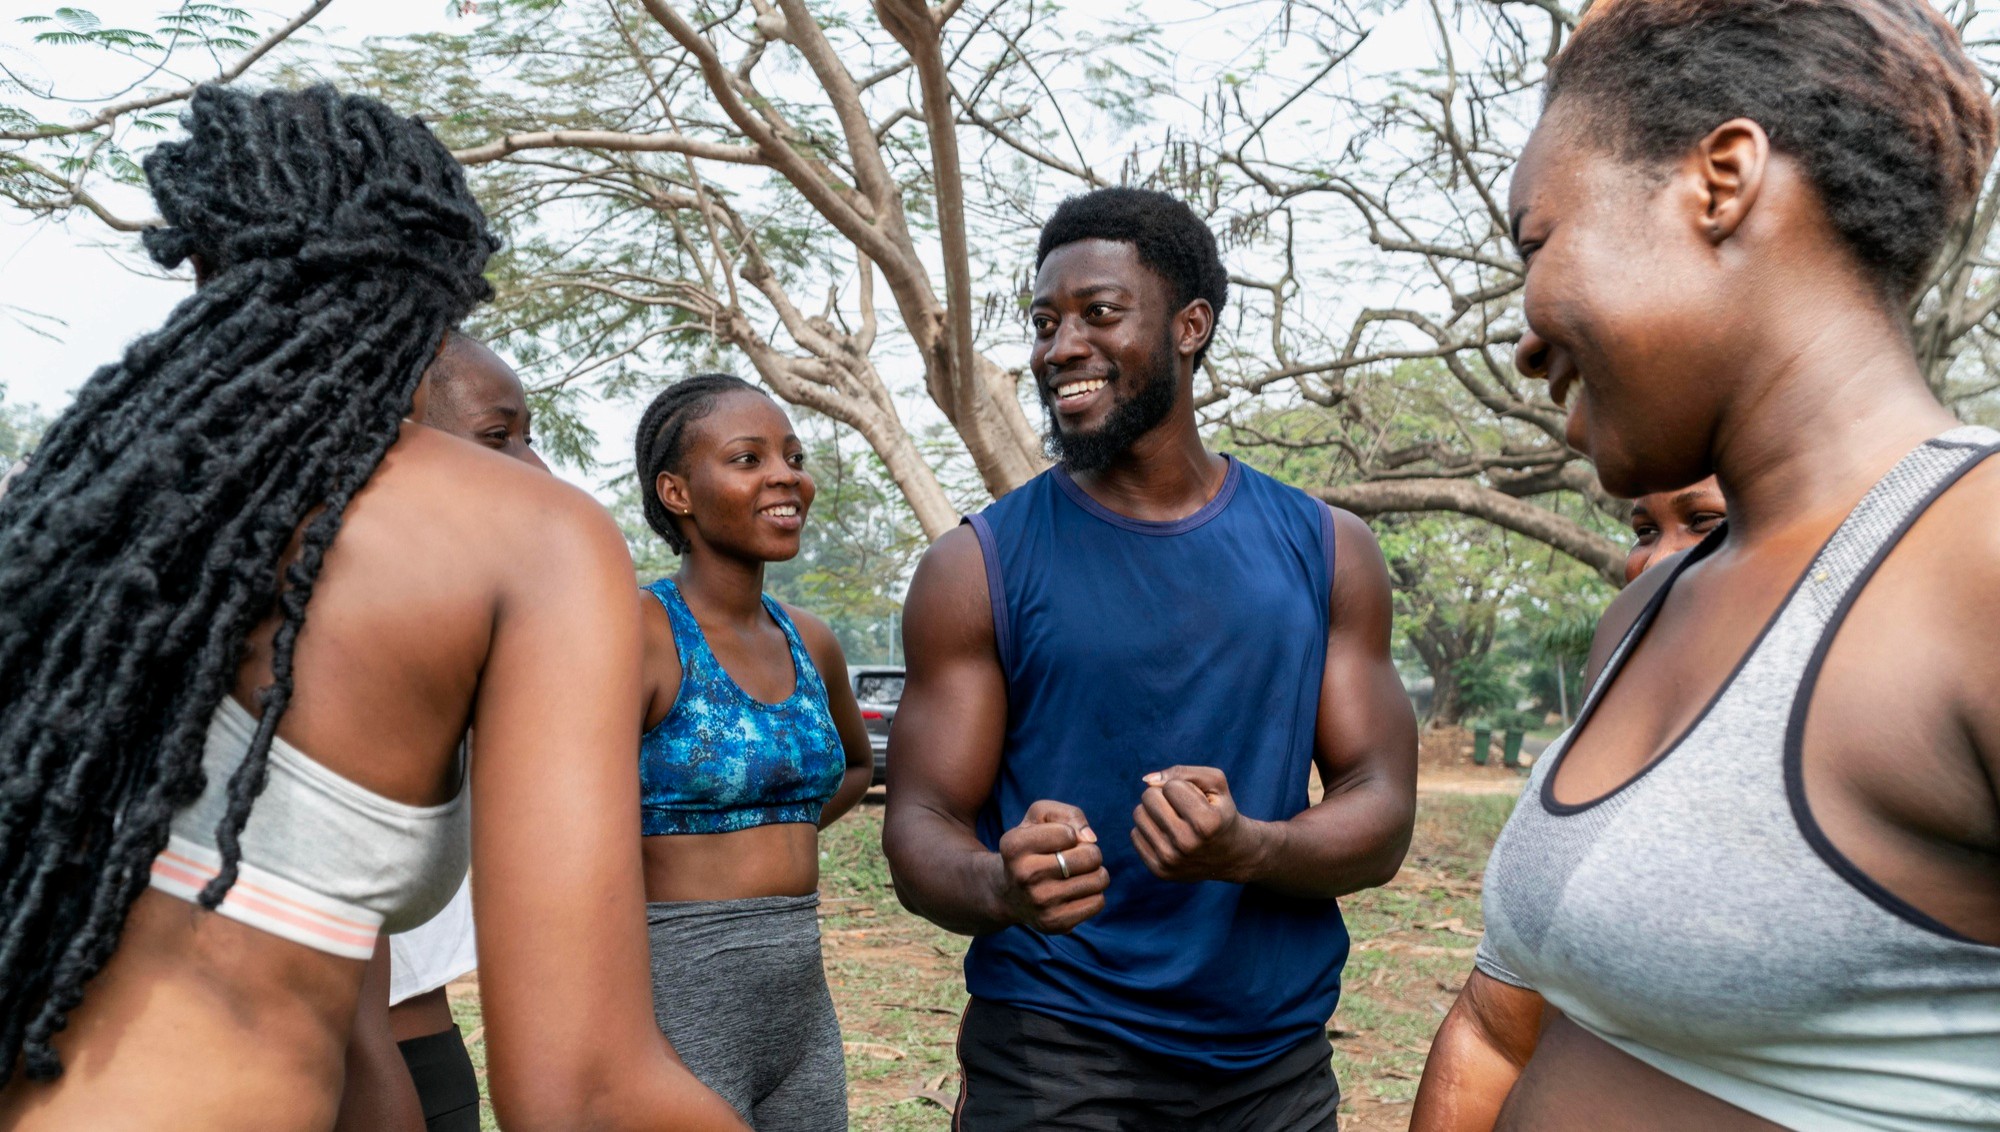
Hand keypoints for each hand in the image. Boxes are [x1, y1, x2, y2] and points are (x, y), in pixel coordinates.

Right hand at [995, 800, 1108, 933]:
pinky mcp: (1054, 923)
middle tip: (1076, 858)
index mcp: (1014, 846)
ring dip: (1096, 873)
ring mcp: (1039, 903)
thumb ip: (1068, 814)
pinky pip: (1098, 903)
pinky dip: (1094, 894)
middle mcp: (1023, 876)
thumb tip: (1091, 838)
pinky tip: (1077, 892)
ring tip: (1078, 874)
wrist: (1009, 894)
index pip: (1068, 833)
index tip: (1058, 842)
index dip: (1070, 834)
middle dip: (1090, 852)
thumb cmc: (1031, 847)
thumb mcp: (1039, 818)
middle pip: (1089, 856)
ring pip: (1098, 880)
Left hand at [1131, 766, 1267, 883]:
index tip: (1198, 801)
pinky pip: (1135, 834)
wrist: (1231, 855)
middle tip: (1182, 808)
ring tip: (1175, 820)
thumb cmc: (1220, 811)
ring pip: (1139, 814)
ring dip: (1154, 811)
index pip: (1170, 786)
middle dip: (1163, 795)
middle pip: (1149, 797)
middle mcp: (1187, 844)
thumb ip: (1182, 772)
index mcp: (1206, 823)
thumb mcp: (1215, 783)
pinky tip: (1169, 836)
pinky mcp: (1159, 870)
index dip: (1183, 787)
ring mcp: (1171, 860)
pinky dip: (1150, 829)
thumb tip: (1147, 781)